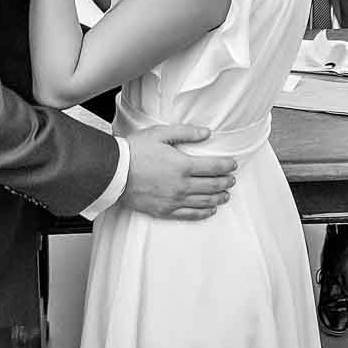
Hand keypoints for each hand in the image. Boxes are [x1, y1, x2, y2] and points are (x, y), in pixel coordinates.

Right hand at [120, 124, 237, 220]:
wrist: (114, 173)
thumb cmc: (134, 151)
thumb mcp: (160, 134)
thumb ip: (186, 132)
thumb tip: (206, 133)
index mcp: (183, 165)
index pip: (213, 167)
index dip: (226, 166)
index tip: (233, 165)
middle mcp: (182, 186)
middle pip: (211, 186)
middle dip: (225, 182)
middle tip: (232, 180)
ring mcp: (174, 200)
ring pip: (204, 201)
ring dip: (218, 198)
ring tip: (225, 195)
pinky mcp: (165, 210)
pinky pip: (189, 215)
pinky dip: (203, 213)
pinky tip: (209, 210)